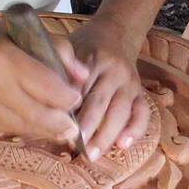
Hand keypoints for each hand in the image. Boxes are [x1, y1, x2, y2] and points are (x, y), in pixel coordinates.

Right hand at [0, 15, 87, 141]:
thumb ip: (55, 49)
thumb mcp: (18, 30)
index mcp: (4, 59)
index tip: (77, 96)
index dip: (68, 98)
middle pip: (39, 115)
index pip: (47, 87)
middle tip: (75, 125)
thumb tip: (82, 75)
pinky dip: (25, 128)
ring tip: (60, 126)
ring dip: (46, 130)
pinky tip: (34, 123)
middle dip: (62, 123)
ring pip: (24, 127)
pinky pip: (8, 129)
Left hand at [61, 18, 148, 160]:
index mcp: (93, 58)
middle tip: (76, 147)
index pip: (81, 86)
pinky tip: (122, 145)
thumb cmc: (84, 47)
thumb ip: (60, 70)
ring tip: (93, 155)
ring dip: (107, 135)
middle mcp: (114, 71)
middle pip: (101, 102)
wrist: (116, 33)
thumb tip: (46, 104)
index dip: (70, 108)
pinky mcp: (140, 92)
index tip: (60, 126)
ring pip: (122, 111)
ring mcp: (130, 82)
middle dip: (88, 127)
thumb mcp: (69, 48)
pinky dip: (135, 130)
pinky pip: (143, 113)